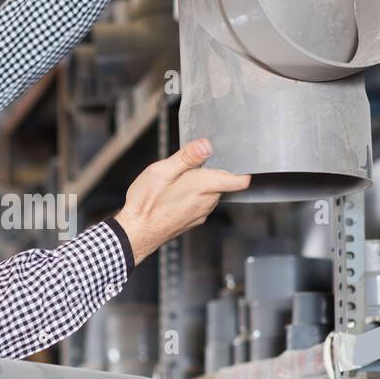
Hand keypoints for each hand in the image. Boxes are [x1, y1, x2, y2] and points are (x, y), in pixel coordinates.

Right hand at [113, 139, 250, 264]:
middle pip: (223, 183)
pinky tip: (175, 195)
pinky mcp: (193, 220)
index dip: (243, 169)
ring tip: (180, 180)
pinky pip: (201, 204)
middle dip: (212, 171)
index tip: (240, 160)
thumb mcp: (162, 171)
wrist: (136, 232)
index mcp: (203, 186)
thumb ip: (187, 158)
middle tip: (191, 165)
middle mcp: (207, 202)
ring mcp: (201, 213)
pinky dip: (194, 197)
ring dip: (202, 185)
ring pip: (211, 193)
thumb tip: (206, 145)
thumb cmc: (146, 203)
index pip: (239, 180)